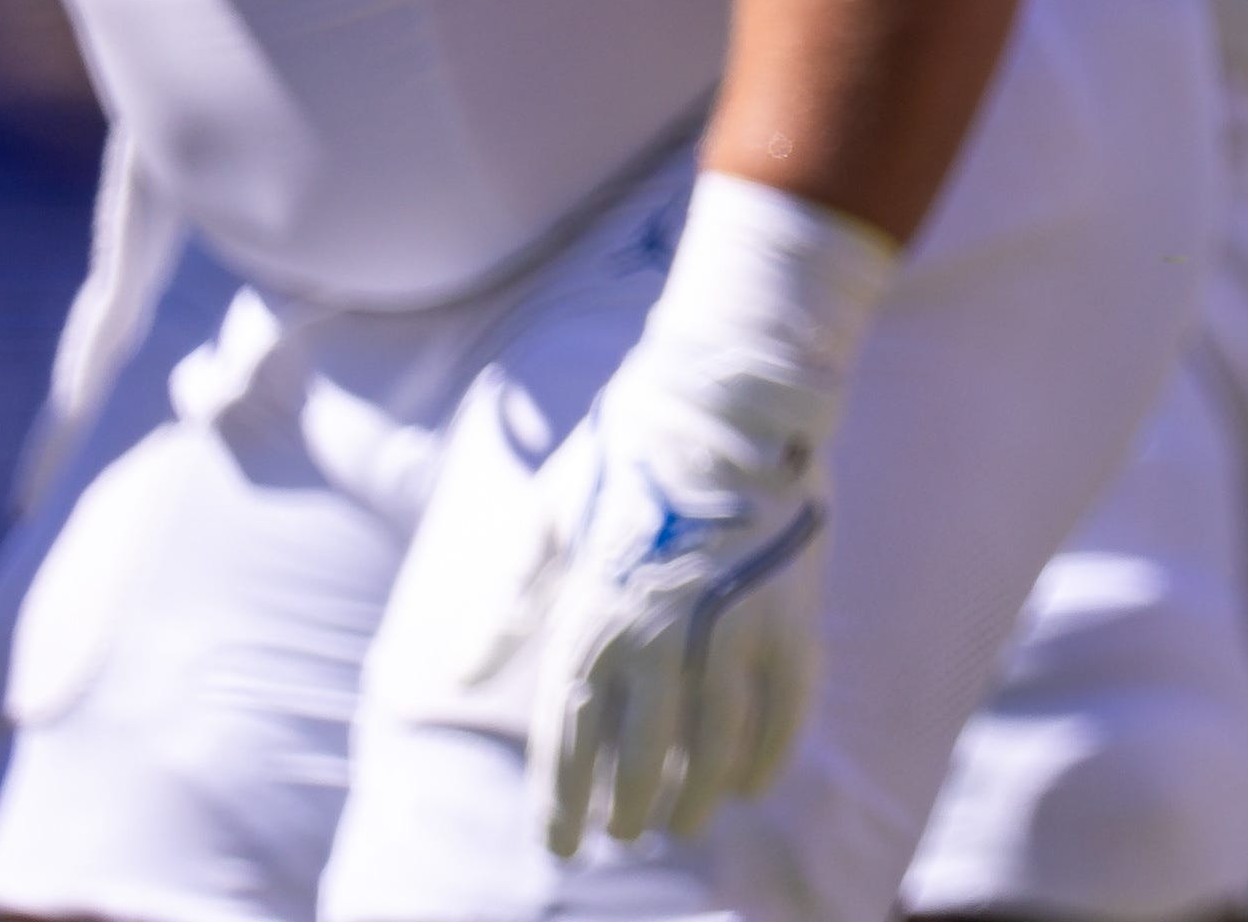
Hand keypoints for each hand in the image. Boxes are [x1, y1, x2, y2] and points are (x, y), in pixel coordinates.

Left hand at [518, 363, 829, 852]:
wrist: (727, 400)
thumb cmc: (622, 461)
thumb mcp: (543, 523)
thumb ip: (503, 606)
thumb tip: (455, 676)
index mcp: (589, 619)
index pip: (569, 743)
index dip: (563, 805)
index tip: (560, 847)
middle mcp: (657, 637)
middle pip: (642, 760)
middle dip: (631, 811)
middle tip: (627, 837)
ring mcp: (731, 631)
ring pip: (714, 749)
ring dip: (698, 797)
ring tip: (686, 823)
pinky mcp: (791, 618)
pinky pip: (784, 713)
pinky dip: (767, 758)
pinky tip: (749, 784)